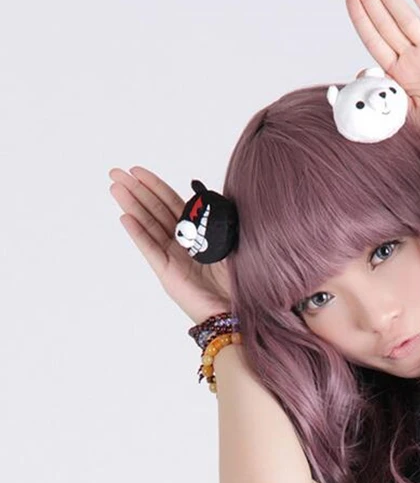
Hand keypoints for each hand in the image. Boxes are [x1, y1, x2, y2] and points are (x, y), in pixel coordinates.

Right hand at [109, 166, 232, 324]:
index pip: (172, 205)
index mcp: (196, 236)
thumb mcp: (233, 241)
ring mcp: (172, 259)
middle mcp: (181, 245)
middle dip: (136, 191)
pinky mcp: (168, 274)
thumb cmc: (241, 280)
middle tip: (116, 172)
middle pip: (155, 212)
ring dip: (132, 206)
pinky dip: (138, 234)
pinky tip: (126, 218)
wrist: (240, 311)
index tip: (139, 171)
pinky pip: (150, 250)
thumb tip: (212, 195)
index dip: (156, 187)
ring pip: (148, 226)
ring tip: (115, 188)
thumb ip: (219, 220)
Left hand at [346, 0, 419, 158]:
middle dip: (371, 0)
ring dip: (392, 0)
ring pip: (408, 21)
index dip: (362, 19)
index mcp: (400, 77)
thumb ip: (381, 95)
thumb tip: (360, 75)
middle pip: (387, 25)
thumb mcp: (399, 117)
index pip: (375, 41)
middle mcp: (414, 62)